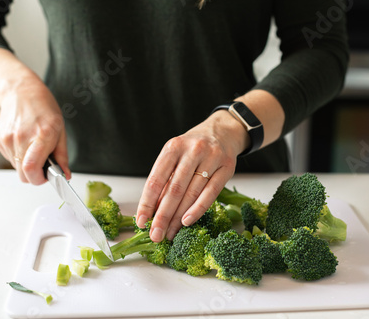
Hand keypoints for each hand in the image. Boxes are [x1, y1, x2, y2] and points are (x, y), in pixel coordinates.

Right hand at [0, 80, 69, 183]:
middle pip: (23, 174)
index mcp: (42, 134)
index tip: (47, 176)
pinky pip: (10, 159)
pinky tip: (24, 142)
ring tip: (34, 147)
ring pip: (17, 168)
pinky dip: (19, 156)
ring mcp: (7, 139)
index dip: (40, 179)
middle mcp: (21, 138)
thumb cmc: (43, 108)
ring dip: (27, 164)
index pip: (32, 169)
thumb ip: (62, 156)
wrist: (21, 91)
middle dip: (35, 175)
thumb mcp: (60, 130)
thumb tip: (65, 175)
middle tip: (43, 165)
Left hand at [136, 110, 248, 241]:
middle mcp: (192, 150)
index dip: (147, 203)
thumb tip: (153, 211)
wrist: (221, 132)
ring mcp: (211, 158)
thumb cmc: (193, 149)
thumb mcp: (175, 156)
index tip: (141, 222)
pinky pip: (211, 193)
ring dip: (179, 218)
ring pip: (192, 193)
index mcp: (173, 147)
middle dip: (163, 216)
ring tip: (170, 233)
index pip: (156, 180)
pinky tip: (187, 222)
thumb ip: (165, 180)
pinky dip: (197, 210)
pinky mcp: (227, 168)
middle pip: (174, 189)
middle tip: (156, 235)